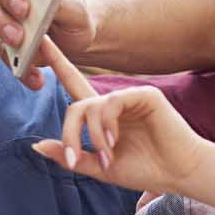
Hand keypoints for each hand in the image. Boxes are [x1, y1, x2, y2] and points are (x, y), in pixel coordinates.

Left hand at [32, 39, 206, 196]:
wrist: (178, 174)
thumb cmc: (145, 170)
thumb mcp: (99, 168)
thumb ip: (70, 156)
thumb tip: (36, 145)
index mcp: (102, 116)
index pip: (74, 83)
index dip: (57, 62)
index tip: (40, 40)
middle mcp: (114, 102)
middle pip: (76, 106)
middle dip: (70, 134)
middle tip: (76, 160)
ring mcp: (129, 97)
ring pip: (92, 106)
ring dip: (93, 135)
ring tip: (107, 155)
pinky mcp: (145, 95)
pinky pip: (112, 102)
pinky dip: (107, 124)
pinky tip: (115, 140)